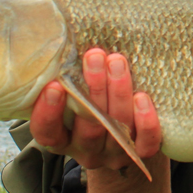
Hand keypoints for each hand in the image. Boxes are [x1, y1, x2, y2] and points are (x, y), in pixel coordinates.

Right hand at [29, 48, 162, 170]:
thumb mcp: (73, 93)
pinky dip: (145, 122)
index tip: (54, 85)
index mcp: (61, 138)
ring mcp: (114, 154)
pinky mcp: (140, 154)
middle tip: (95, 56)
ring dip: (118, 93)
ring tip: (117, 62)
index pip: (47, 132)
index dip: (48, 112)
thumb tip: (64, 38)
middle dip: (93, 89)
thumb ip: (66, 78)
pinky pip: (144, 144)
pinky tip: (143, 97)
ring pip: (117, 130)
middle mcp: (85, 150)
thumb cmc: (90, 100)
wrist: (126, 133)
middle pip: (88, 127)